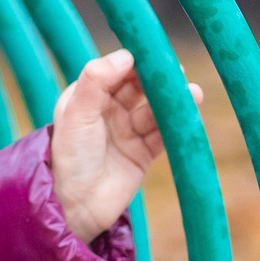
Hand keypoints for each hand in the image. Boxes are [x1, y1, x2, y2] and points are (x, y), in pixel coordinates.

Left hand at [49, 50, 200, 241]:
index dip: (135, 61)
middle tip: (176, 71)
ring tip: (190, 92)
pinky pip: (164, 134)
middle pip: (139, 87)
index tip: (154, 53)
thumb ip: (96, 82)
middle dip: (157, 79)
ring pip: (155, 110)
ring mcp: (125, 132)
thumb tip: (125, 55)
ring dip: (172, 101)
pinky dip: (177, 125)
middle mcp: (106, 111)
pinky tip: (189, 115)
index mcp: (85, 97)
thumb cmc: (69, 158)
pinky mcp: (142, 153)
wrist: (75, 207)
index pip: (114, 71)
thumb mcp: (77, 115)